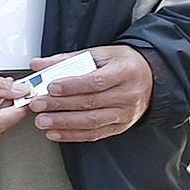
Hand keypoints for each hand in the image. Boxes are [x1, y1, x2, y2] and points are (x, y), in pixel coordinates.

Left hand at [27, 44, 152, 141]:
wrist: (151, 78)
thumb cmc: (123, 64)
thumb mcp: (100, 54)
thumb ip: (68, 59)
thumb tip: (39, 64)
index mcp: (125, 72)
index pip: (96, 81)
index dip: (72, 85)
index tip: (51, 87)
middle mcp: (128, 94)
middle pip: (91, 102)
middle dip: (60, 105)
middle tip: (38, 105)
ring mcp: (125, 113)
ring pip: (92, 121)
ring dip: (64, 123)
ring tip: (43, 121)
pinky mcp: (120, 126)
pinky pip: (95, 134)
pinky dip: (73, 135)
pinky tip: (55, 133)